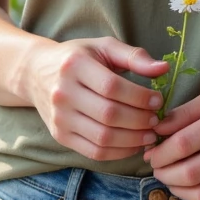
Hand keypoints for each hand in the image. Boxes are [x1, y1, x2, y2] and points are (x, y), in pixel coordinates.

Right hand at [24, 37, 167, 161]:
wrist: (36, 73)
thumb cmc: (78, 57)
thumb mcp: (103, 47)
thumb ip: (134, 56)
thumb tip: (163, 68)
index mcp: (74, 65)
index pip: (112, 87)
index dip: (140, 97)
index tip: (158, 100)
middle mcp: (62, 93)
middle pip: (109, 115)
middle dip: (140, 120)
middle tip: (157, 119)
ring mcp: (59, 118)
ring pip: (103, 137)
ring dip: (133, 140)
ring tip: (150, 134)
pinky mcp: (60, 136)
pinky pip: (94, 152)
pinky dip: (119, 152)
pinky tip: (133, 144)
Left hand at [143, 83, 199, 199]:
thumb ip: (185, 113)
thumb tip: (156, 132)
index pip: (181, 145)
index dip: (159, 154)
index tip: (152, 154)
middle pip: (190, 174)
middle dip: (164, 175)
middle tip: (158, 170)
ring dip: (179, 192)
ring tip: (173, 181)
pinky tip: (197, 191)